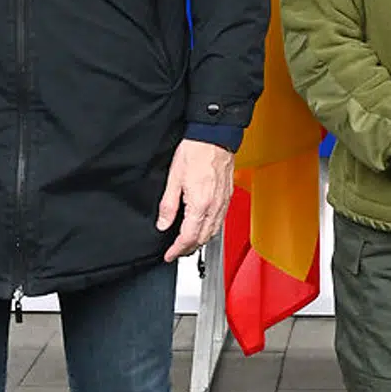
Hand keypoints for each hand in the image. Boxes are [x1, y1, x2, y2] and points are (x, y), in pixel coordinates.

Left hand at [158, 139, 235, 260]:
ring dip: (200, 241)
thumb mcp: (174, 178)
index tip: (169, 255)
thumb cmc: (196, 151)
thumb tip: (163, 223)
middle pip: (202, 239)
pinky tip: (202, 227)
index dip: (177, 249)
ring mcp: (223, 202)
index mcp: (200, 203)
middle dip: (188, 249)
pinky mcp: (227, 196)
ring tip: (187, 243)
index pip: (188, 237)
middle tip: (175, 252)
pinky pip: (219, 221)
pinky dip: (209, 230)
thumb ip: (168, 204)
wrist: (214, 136)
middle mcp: (214, 206)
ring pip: (212, 232)